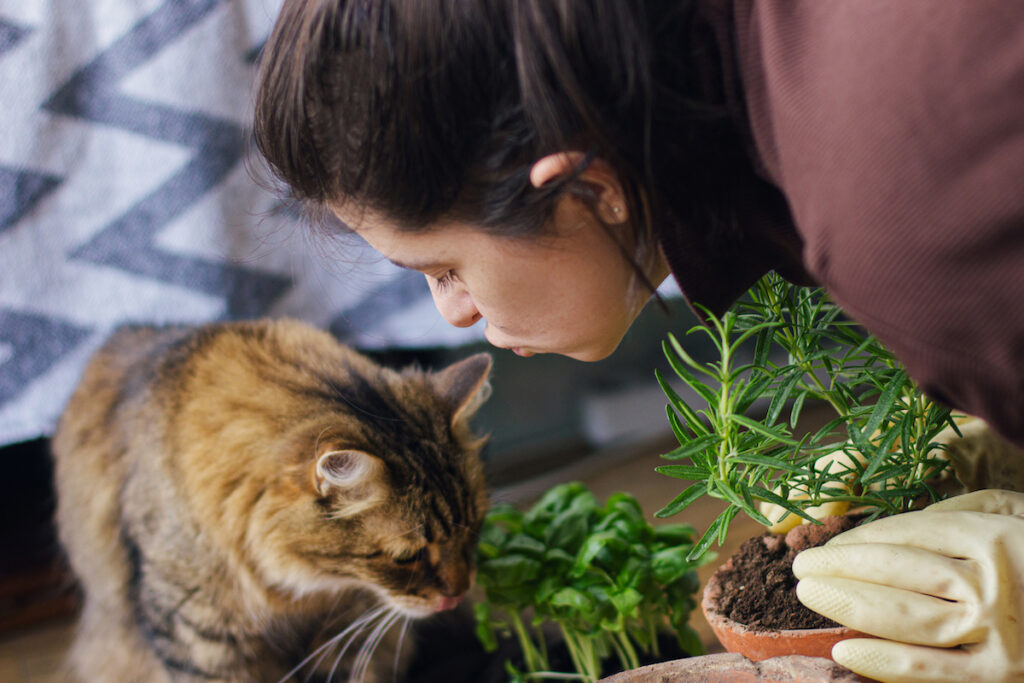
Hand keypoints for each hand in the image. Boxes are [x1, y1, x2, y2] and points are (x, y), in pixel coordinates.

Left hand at [793, 489, 1023, 682]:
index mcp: (994, 537)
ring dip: (847, 605)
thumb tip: (894, 526)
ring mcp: (998, 635)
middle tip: (800, 567)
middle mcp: (992, 583)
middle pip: (896, 572)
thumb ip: (962, 512)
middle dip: (839, 568)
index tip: (827, 543)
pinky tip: (844, 650)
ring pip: (904, 617)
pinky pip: (930, 672)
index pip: (905, 535)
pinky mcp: (1002, 679)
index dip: (858, 540)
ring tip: (809, 595)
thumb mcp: (1017, 514)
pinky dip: (883, 663)